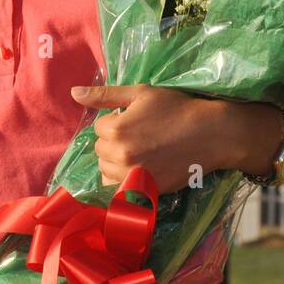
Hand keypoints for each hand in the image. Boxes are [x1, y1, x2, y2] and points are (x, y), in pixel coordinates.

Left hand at [69, 84, 233, 193]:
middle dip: (113, 142)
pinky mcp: (145, 190)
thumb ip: (105, 95)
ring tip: (139, 151)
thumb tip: (73, 93)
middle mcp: (120, 156)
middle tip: (138, 135)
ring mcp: (132, 176)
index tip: (134, 119)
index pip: (98, 128)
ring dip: (116, 162)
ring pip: (106, 171)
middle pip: (100, 151)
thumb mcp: (141, 93)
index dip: (115, 121)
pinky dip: (124, 180)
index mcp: (115, 130)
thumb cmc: (177, 108)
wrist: (210, 134)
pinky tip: (140, 168)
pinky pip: (120, 189)